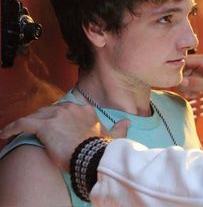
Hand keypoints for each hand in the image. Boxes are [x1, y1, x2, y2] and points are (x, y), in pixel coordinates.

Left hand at [0, 102, 129, 170]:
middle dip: (43, 118)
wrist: (93, 157)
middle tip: (37, 129)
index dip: (58, 118)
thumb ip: (120, 127)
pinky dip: (13, 127)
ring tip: (19, 130)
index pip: (66, 110)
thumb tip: (128, 121)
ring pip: (37, 115)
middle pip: (50, 110)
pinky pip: (24, 123)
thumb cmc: (102, 148)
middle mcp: (71, 108)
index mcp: (85, 110)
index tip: (54, 126)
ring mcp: (57, 115)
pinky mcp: (44, 125)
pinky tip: (5, 133)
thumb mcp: (113, 136)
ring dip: (28, 123)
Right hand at [178, 54, 202, 107]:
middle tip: (186, 91)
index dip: (177, 69)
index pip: (184, 60)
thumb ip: (198, 83)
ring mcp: (198, 70)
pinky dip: (187, 89)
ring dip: (184, 86)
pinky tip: (193, 94)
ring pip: (182, 76)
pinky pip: (186, 81)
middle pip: (181, 68)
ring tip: (192, 94)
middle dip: (181, 80)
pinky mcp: (197, 78)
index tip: (175, 81)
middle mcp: (200, 63)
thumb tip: (182, 81)